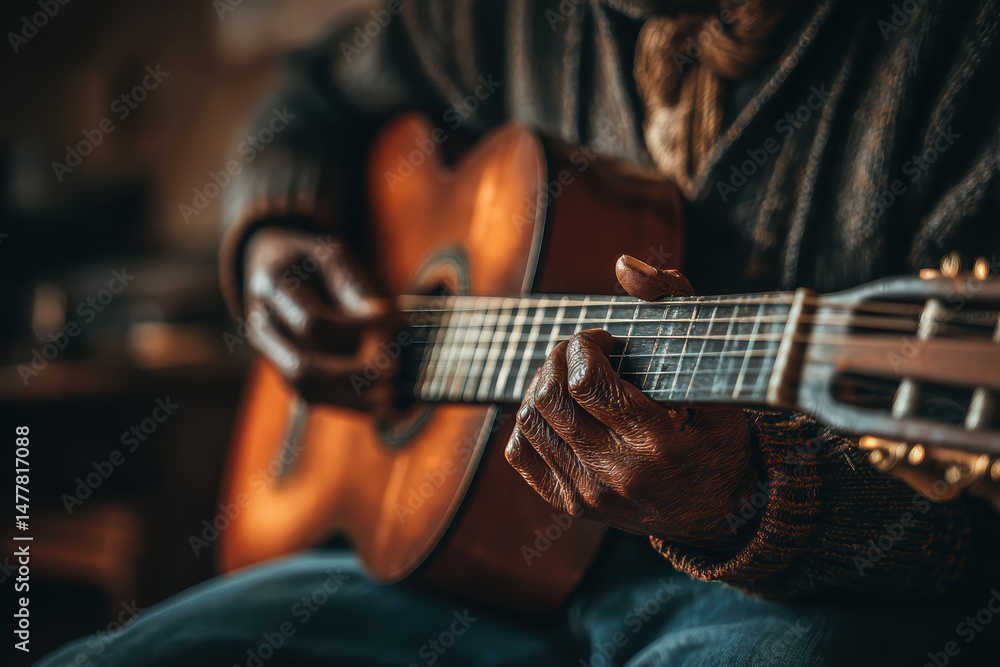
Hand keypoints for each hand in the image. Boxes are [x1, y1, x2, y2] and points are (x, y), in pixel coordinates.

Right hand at [243, 226, 397, 413]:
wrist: (274, 266)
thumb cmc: (310, 260)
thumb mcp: (331, 254)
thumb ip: (354, 285)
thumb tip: (383, 320)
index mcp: (270, 286)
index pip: (311, 323)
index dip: (355, 330)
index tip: (392, 324)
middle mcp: (260, 324)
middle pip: (300, 367)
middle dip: (351, 375)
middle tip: (394, 371)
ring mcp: (268, 353)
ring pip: (304, 390)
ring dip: (351, 399)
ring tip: (391, 398)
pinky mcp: (283, 370)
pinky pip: (312, 397)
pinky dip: (348, 403)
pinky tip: (380, 405)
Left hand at [505, 256, 758, 551]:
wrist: (723, 508)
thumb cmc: (719, 432)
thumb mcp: (714, 369)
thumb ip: (674, 304)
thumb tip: (623, 264)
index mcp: (657, 442)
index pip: (587, 382)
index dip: (585, 345)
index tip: (604, 340)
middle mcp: (617, 473)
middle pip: (550, 398)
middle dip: (559, 357)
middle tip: (581, 350)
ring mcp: (590, 494)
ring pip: (530, 421)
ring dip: (542, 384)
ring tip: (570, 376)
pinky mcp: (572, 505)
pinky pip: (521, 453)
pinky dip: (529, 422)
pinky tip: (557, 409)